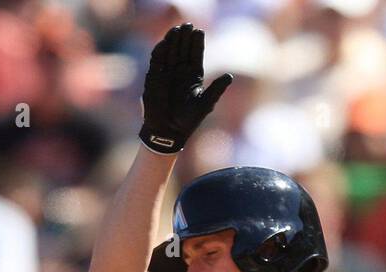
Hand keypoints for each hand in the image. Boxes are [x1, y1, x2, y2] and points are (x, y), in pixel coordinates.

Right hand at [139, 24, 232, 154]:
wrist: (169, 132)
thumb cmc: (188, 121)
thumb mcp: (205, 104)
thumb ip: (216, 89)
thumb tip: (230, 76)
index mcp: (193, 78)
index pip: (195, 56)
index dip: (197, 44)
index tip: (199, 31)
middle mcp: (180, 73)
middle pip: (183, 51)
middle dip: (185, 38)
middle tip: (188, 25)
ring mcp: (167, 74)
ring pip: (170, 53)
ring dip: (173, 41)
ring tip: (177, 29)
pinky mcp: (154, 78)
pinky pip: (157, 61)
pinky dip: (160, 51)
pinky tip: (165, 42)